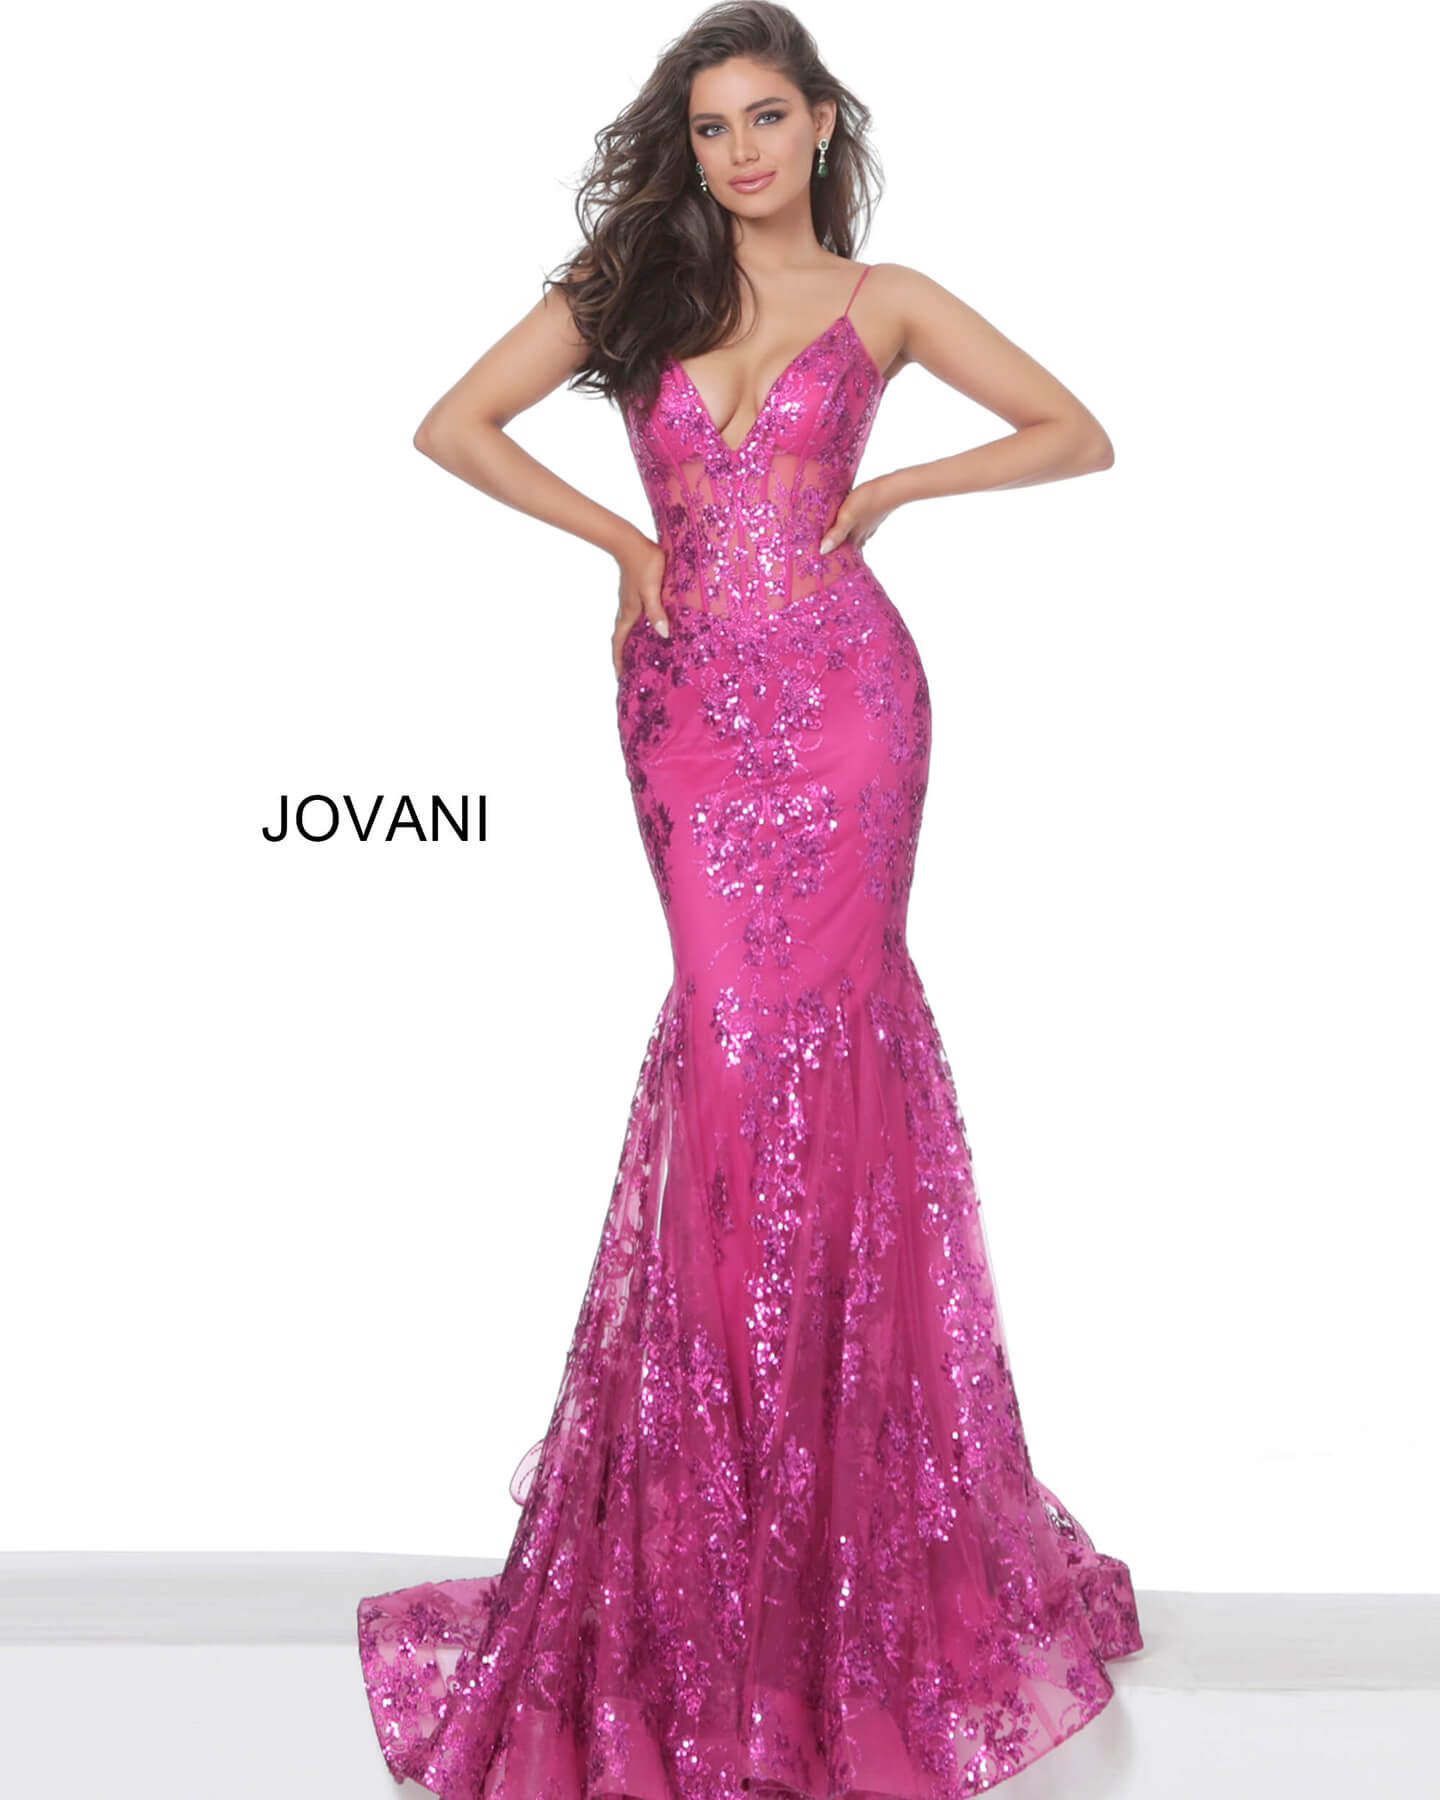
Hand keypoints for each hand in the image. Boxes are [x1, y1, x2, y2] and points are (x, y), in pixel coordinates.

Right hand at [612, 536, 669, 678]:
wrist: (630, 541)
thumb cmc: (643, 563)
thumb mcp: (651, 589)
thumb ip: (656, 611)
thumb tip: (663, 634)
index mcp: (629, 613)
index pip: (619, 643)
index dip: (619, 661)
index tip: (620, 678)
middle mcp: (628, 610)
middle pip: (623, 639)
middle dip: (625, 657)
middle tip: (632, 673)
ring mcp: (631, 601)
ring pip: (630, 629)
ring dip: (632, 643)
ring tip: (641, 656)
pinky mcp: (636, 593)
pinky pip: (636, 618)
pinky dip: (640, 629)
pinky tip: (651, 628)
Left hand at [819, 476, 900, 555]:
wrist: (890, 490)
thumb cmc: (867, 502)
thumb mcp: (847, 517)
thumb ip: (836, 534)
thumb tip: (822, 551)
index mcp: (855, 538)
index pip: (844, 554)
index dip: (834, 558)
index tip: (824, 562)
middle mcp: (863, 535)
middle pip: (849, 547)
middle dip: (840, 549)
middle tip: (828, 553)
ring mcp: (869, 526)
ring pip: (856, 537)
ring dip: (847, 539)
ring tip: (837, 540)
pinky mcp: (873, 516)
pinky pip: (861, 526)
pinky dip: (854, 528)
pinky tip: (852, 524)